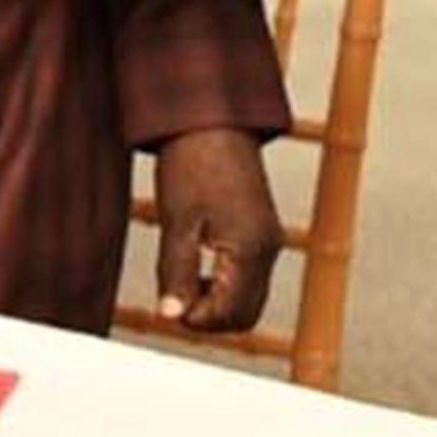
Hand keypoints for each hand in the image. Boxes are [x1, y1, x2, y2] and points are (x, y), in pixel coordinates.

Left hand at [148, 128, 282, 333]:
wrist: (212, 117)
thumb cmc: (193, 163)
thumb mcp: (178, 222)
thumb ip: (176, 274)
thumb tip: (171, 315)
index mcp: (252, 248)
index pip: (230, 314)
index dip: (196, 319)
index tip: (168, 306)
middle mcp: (269, 248)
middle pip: (246, 314)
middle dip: (211, 317)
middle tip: (175, 299)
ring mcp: (269, 240)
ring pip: (250, 299)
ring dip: (218, 303)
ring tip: (183, 282)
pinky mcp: (263, 231)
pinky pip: (251, 278)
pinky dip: (226, 286)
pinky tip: (197, 268)